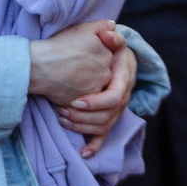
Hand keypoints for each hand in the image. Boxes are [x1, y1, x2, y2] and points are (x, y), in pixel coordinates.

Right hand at [30, 19, 120, 109]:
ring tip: (70, 76)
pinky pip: (87, 99)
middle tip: (74, 66)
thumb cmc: (59, 46)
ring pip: (96, 86)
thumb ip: (101, 26)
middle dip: (92, 70)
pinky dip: (80, 94)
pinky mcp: (86, 102)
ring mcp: (96, 88)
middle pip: (103, 72)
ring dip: (86, 83)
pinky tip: (67, 86)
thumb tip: (113, 26)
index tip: (80, 55)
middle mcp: (106, 72)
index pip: (106, 56)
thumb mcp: (81, 29)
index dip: (93, 55)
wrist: (39, 66)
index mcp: (107, 53)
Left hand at [55, 25, 135, 154]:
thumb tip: (108, 32)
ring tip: (61, 118)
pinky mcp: (109, 116)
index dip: (96, 102)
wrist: (110, 55)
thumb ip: (110, 35)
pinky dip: (95, 145)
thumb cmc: (105, 46)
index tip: (76, 101)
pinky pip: (104, 135)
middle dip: (84, 116)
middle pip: (108, 115)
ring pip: (103, 126)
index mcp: (125, 78)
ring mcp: (117, 108)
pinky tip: (83, 153)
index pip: (115, 96)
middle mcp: (124, 96)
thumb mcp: (108, 37)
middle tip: (63, 111)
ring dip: (82, 126)